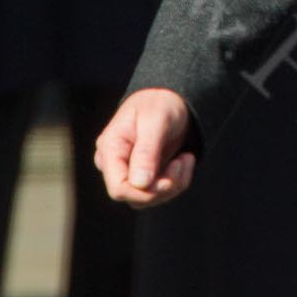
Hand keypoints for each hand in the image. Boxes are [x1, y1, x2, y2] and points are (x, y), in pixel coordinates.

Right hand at [95, 87, 195, 206]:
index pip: (118, 188)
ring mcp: (131, 172)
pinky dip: (179, 180)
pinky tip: (185, 159)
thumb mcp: (155, 120)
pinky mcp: (147, 175)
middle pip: (135, 197)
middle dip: (163, 186)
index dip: (142, 192)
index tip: (168, 181)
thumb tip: (140, 183)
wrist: (173, 98)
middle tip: (182, 162)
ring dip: (174, 183)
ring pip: (150, 198)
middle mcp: (116, 165)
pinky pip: (162, 191)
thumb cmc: (160, 103)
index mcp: (110, 149)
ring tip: (186, 157)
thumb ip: (147, 151)